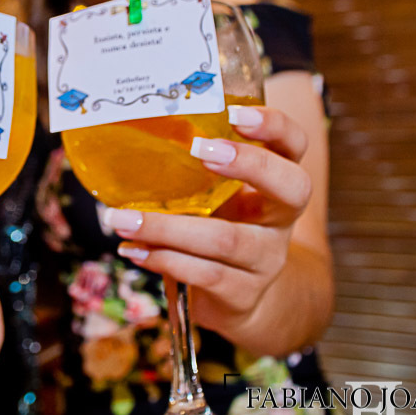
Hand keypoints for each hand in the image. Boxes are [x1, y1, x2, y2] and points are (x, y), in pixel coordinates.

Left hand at [104, 104, 312, 338]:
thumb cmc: (215, 231)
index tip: (236, 113)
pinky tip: (133, 250)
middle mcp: (280, 220)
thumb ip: (188, 172)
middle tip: (200, 149)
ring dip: (167, 228)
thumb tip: (125, 138)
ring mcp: (267, 260)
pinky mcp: (243, 294)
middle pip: (293, 187)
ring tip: (121, 220)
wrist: (234, 301)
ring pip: (227, 239)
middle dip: (249, 163)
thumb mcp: (212, 198)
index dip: (274, 126)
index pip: (294, 145)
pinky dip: (163, 259)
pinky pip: (205, 275)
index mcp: (274, 184)